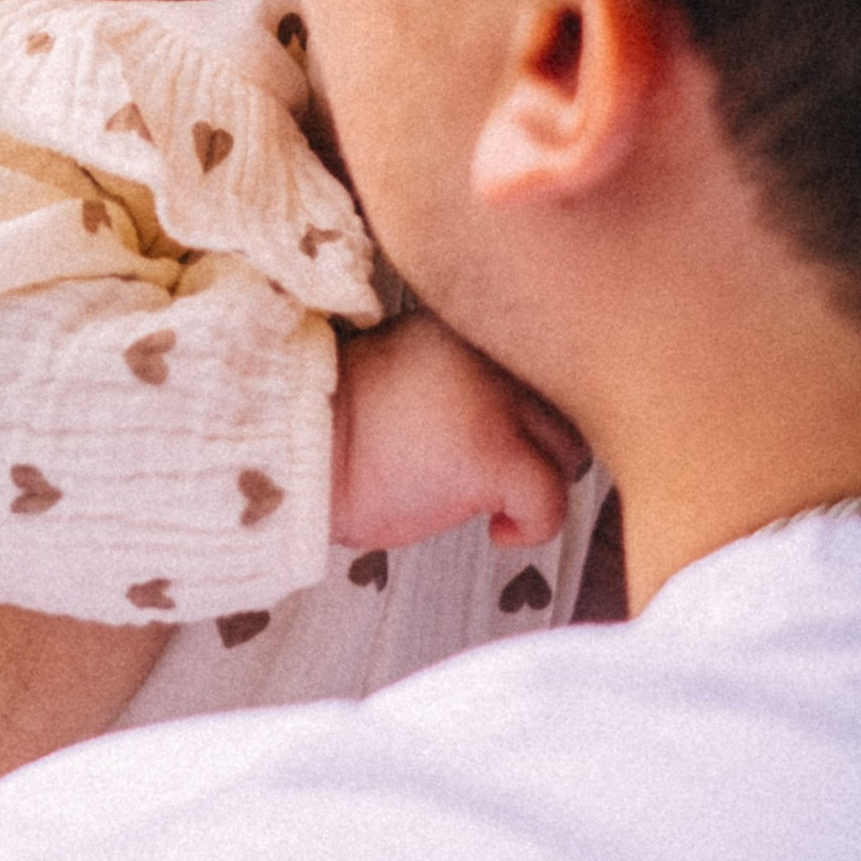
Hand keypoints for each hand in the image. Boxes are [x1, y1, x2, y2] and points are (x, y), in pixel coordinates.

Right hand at [333, 311, 579, 553]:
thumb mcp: (403, 375)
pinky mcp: (493, 453)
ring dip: (539, 482)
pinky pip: (550, 500)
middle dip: (543, 449)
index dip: (530, 416)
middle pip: (564, 406)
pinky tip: (496, 531)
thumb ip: (460, 380)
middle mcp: (489, 353)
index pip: (540, 367)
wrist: (293, 457)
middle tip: (501, 481)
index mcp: (465, 328)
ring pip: (567, 450)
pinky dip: (532, 526)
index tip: (497, 445)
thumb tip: (516, 425)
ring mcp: (495, 400)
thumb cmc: (335, 435)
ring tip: (494, 503)